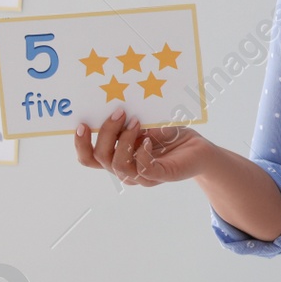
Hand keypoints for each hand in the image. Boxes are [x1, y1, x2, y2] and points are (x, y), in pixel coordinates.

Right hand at [74, 109, 209, 186]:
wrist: (199, 149)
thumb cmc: (171, 136)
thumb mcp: (146, 123)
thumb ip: (129, 121)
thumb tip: (114, 105)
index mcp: (118, 158)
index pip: (89, 158)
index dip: (81, 144)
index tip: (82, 124)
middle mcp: (126, 170)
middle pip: (100, 159)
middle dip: (105, 133)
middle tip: (120, 112)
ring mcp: (142, 176)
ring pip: (118, 165)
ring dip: (124, 140)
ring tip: (136, 122)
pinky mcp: (161, 176)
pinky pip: (143, 169)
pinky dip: (142, 152)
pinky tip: (149, 139)